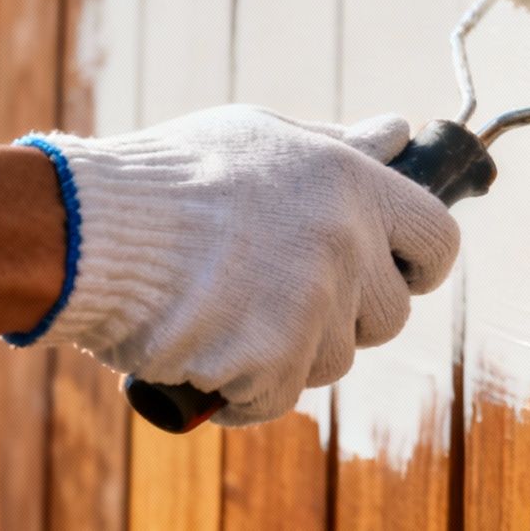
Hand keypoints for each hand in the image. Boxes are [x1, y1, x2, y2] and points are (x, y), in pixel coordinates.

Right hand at [13, 104, 458, 425]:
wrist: (89, 228)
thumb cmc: (170, 177)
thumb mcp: (261, 137)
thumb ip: (338, 145)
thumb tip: (399, 133)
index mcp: (353, 183)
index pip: (439, 240)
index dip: (420, 267)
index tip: (393, 276)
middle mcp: (346, 241)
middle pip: (389, 314)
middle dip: (346, 317)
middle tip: (281, 298)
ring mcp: (312, 302)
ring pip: (335, 360)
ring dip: (291, 354)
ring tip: (232, 318)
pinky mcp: (272, 358)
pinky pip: (279, 397)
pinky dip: (245, 392)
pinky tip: (209, 358)